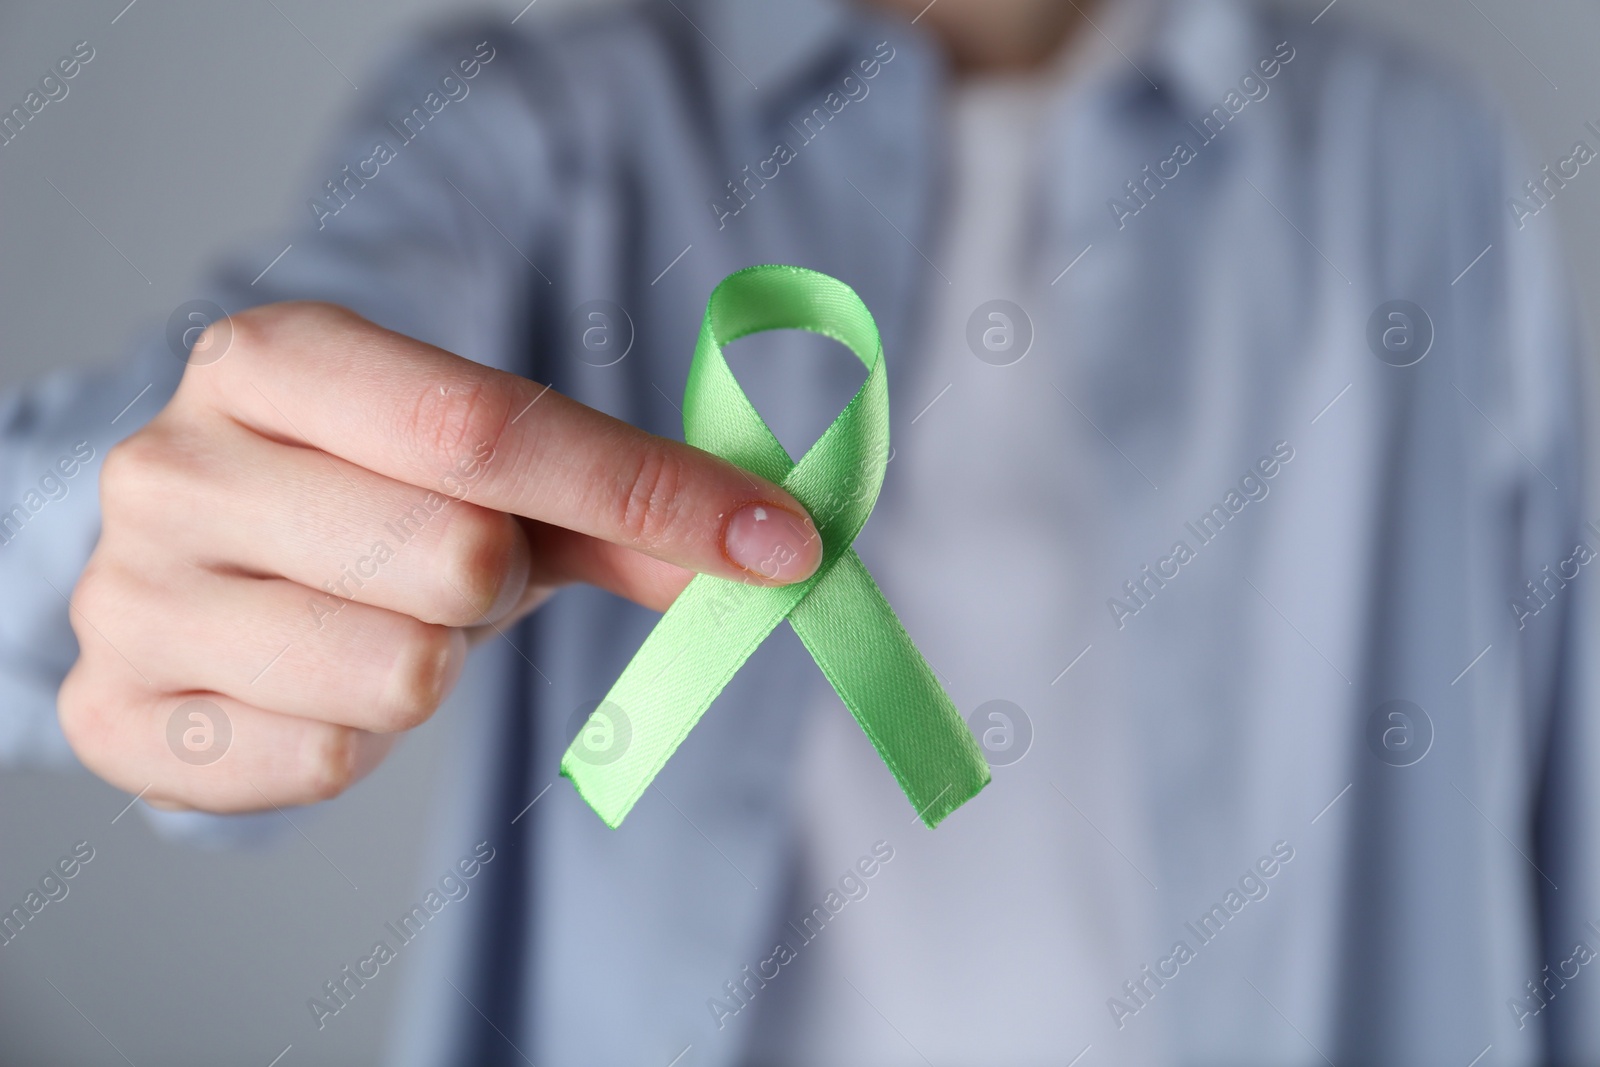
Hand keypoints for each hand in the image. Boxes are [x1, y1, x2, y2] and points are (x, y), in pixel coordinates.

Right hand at [58, 302, 819, 811]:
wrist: (202, 573)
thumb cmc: (358, 501)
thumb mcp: (485, 475)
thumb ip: (619, 502)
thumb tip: (772, 550)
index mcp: (271, 359)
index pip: (486, 425)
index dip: (652, 493)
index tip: (778, 543)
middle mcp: (177, 464)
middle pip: (455, 555)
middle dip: (499, 582)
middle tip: (456, 569)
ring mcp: (131, 593)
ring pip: (401, 674)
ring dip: (433, 663)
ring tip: (378, 622)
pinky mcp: (114, 713)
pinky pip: (325, 762)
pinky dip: (359, 737)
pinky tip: (317, 687)